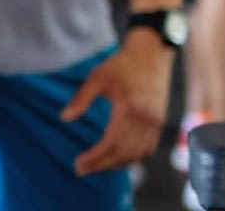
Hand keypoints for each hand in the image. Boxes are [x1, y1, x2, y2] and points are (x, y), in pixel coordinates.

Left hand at [62, 32, 172, 175]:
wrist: (151, 54)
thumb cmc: (122, 64)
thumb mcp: (96, 77)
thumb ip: (81, 99)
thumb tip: (65, 118)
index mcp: (129, 109)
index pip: (111, 143)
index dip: (95, 158)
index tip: (78, 164)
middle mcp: (146, 120)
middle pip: (124, 154)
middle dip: (102, 165)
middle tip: (82, 170)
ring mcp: (156, 123)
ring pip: (137, 155)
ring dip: (116, 165)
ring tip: (96, 166)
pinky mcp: (160, 122)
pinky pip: (147, 149)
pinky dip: (132, 158)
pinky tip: (117, 158)